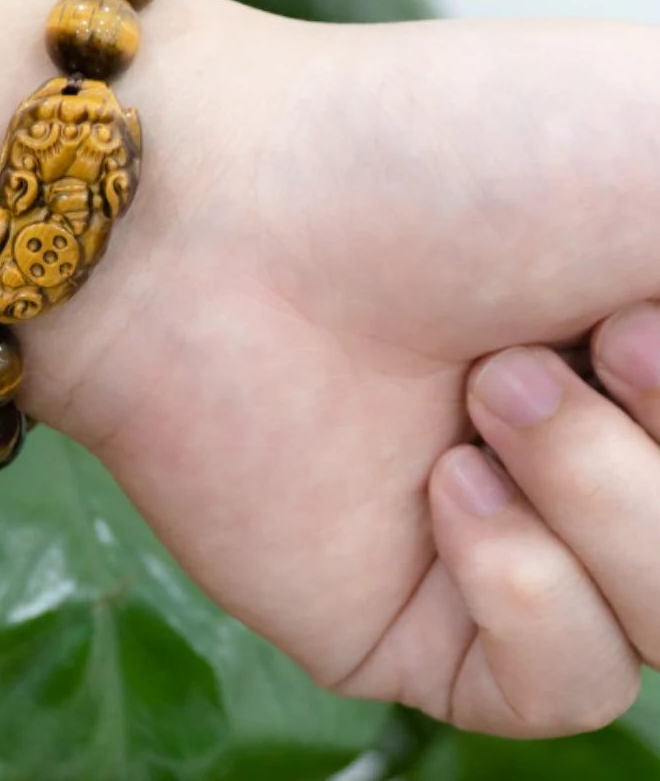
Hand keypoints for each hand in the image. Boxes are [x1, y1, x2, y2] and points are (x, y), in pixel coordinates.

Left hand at [21, 13, 659, 736]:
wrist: (222, 217)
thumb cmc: (436, 151)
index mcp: (643, 346)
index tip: (637, 314)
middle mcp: (586, 444)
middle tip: (571, 341)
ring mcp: (501, 534)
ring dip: (606, 500)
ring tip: (484, 391)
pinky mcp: (407, 616)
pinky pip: (556, 688)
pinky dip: (530, 595)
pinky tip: (442, 488)